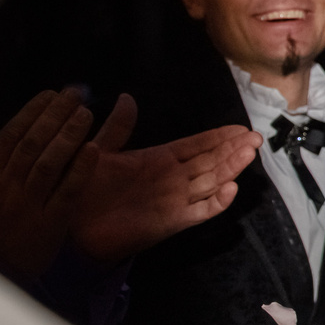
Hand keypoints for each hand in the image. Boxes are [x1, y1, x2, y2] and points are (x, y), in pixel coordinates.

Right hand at [0, 89, 100, 280]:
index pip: (9, 135)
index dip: (31, 112)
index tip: (50, 93)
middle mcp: (4, 187)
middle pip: (32, 144)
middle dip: (55, 115)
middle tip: (76, 93)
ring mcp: (27, 206)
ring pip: (49, 164)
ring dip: (69, 136)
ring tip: (86, 113)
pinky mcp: (49, 225)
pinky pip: (66, 193)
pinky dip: (80, 170)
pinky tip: (94, 149)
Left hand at [72, 96, 259, 262]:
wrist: (69, 226)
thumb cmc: (81, 187)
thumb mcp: (100, 150)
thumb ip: (118, 127)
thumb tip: (128, 98)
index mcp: (158, 160)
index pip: (197, 145)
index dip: (219, 137)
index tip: (240, 128)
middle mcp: (172, 179)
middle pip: (211, 161)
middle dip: (233, 149)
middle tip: (255, 137)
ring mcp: (174, 200)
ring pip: (211, 181)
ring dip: (231, 168)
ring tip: (249, 153)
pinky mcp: (171, 221)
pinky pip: (199, 211)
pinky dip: (216, 203)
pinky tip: (230, 189)